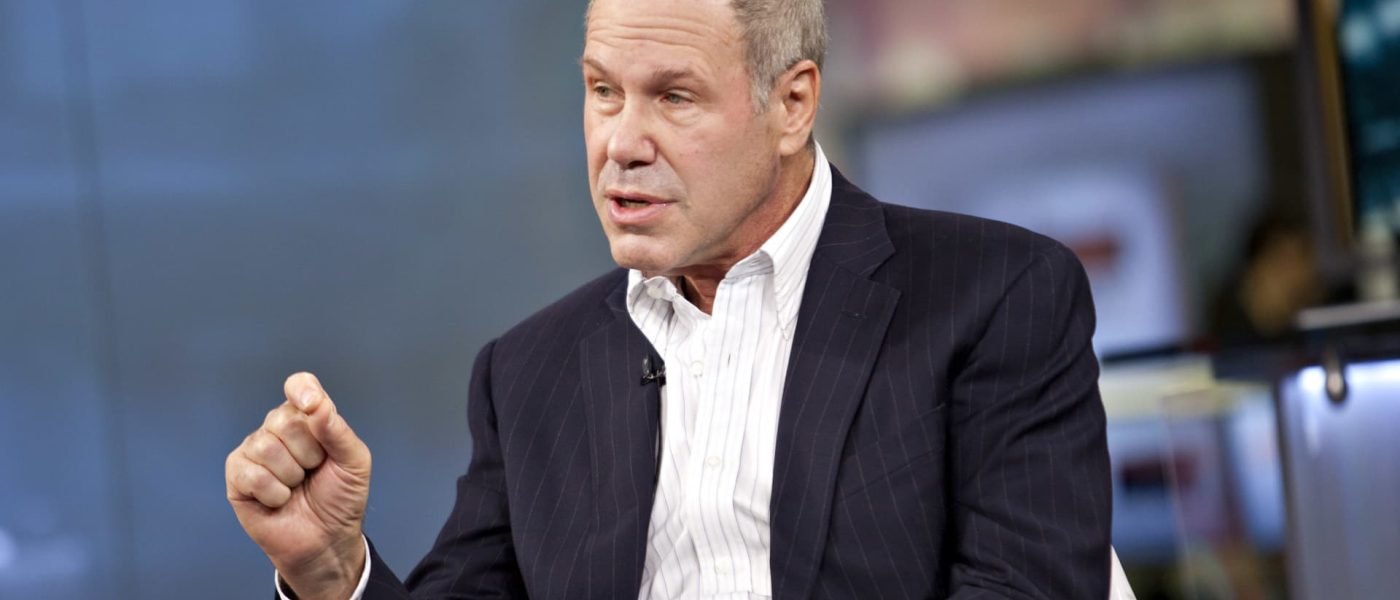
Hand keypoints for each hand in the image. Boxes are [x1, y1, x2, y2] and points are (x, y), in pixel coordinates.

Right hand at [226, 372, 371, 599]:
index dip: (302, 390)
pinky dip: (274, 493)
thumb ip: (337, 431)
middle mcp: (278, 428)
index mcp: (308, 418)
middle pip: (284, 420)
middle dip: (309, 453)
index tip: (312, 405)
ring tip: (297, 487)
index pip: (299, 386)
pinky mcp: (237, 476)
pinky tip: (279, 500)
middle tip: (314, 471)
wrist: (327, 539)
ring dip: (292, 476)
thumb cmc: (340, 498)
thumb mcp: (354, 462)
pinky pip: (252, 474)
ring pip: (267, 447)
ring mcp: (254, 450)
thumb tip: (316, 404)